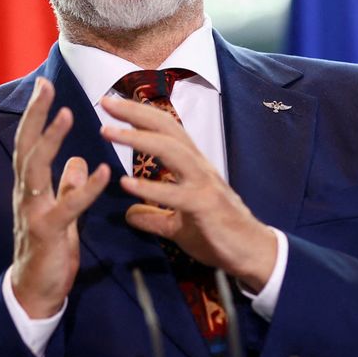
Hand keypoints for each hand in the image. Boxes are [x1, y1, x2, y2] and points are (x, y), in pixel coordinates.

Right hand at [11, 78, 110, 317]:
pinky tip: (102, 171)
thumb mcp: (60, 212)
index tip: (43, 85)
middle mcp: (25, 193)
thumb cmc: (48, 251)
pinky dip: (84, 188)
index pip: (29, 142)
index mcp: (30, 186)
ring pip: (36, 168)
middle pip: (26, 145)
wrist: (36, 293)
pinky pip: (66, 206)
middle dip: (35, 114)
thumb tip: (76, 161)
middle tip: (45, 86)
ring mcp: (33, 211)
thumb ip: (66, 186)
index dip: (35, 113)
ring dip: (52, 139)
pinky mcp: (47, 232)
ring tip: (68, 113)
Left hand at [99, 95, 275, 291]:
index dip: (139, 114)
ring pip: (171, 150)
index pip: (164, 129)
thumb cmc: (217, 233)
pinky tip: (125, 183)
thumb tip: (129, 213)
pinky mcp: (206, 206)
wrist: (252, 254)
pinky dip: (150, 187)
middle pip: (166, 128)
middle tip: (105, 102)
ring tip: (107, 132)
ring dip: (137, 138)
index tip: (112, 104)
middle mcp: (198, 165)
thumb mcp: (177, 224)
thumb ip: (153, 215)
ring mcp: (203, 183)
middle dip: (135, 113)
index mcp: (191, 164)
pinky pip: (176, 193)